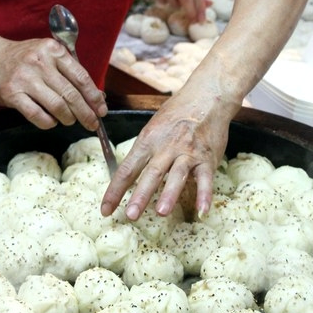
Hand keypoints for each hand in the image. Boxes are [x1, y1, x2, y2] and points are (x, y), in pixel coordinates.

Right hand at [0, 36, 107, 131]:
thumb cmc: (23, 58)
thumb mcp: (48, 54)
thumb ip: (69, 71)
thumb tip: (95, 96)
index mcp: (53, 50)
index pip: (81, 77)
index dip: (94, 97)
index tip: (101, 109)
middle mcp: (40, 62)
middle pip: (71, 94)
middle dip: (85, 113)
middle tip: (92, 123)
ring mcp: (25, 78)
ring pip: (57, 105)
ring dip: (68, 118)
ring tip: (70, 121)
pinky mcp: (12, 94)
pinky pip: (37, 114)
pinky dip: (48, 122)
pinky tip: (52, 121)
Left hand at [101, 79, 234, 220]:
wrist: (206, 96)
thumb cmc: (177, 114)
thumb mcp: (153, 128)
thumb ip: (144, 152)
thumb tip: (126, 175)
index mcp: (148, 140)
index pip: (128, 168)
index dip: (115, 190)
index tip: (106, 209)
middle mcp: (167, 147)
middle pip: (151, 173)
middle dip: (140, 195)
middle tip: (130, 215)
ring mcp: (188, 152)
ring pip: (177, 175)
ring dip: (169, 194)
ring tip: (161, 212)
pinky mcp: (207, 158)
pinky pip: (206, 179)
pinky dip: (204, 195)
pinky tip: (201, 211)